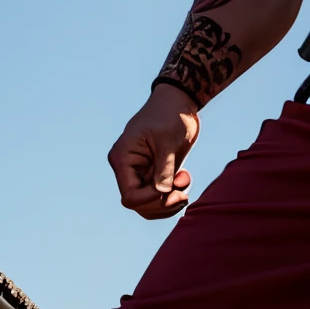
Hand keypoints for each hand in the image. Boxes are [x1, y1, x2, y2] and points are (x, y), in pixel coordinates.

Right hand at [107, 84, 199, 217]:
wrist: (179, 103)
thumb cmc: (170, 114)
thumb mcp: (167, 139)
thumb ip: (164, 166)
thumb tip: (161, 192)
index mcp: (123, 159)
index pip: (129, 196)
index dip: (150, 199)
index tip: (171, 187)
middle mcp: (128, 169)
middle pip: (138, 205)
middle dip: (162, 204)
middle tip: (184, 191)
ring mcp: (141, 173)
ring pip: (148, 205)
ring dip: (169, 203)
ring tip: (186, 185)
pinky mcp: (155, 174)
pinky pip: (159, 197)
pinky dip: (173, 197)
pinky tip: (185, 182)